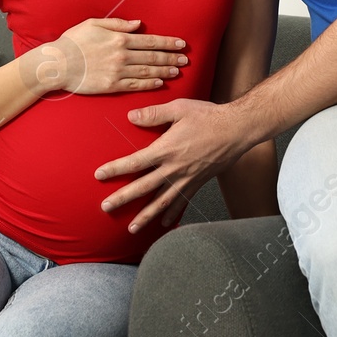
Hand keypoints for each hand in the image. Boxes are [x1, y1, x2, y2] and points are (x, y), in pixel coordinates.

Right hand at [21, 18, 187, 94]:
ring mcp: (118, 72)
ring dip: (165, 71)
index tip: (181, 44)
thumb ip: (117, 23)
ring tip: (178, 71)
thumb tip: (138, 24)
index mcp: (119, 38)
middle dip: (172, 57)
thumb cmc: (73, 41)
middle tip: (185, 60)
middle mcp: (122, 55)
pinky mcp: (112, 86)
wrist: (57, 64)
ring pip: (148, 72)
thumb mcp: (94, 23)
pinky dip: (150, 84)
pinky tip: (160, 83)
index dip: (168, 42)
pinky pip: (136, 86)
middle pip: (153, 57)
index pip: (151, 41)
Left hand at [94, 99, 253, 231]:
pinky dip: (172, 214)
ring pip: (162, 201)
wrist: (237, 129)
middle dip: (123, 199)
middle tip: (106, 208)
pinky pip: (182, 202)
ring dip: (145, 216)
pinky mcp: (198, 182)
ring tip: (131, 228)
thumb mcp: (179, 108)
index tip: (99, 175)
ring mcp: (187, 178)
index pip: (135, 162)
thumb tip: (131, 117)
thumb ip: (154, 114)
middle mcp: (175, 168)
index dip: (116, 169)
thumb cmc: (208, 116)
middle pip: (144, 187)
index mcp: (167, 149)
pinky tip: (164, 223)